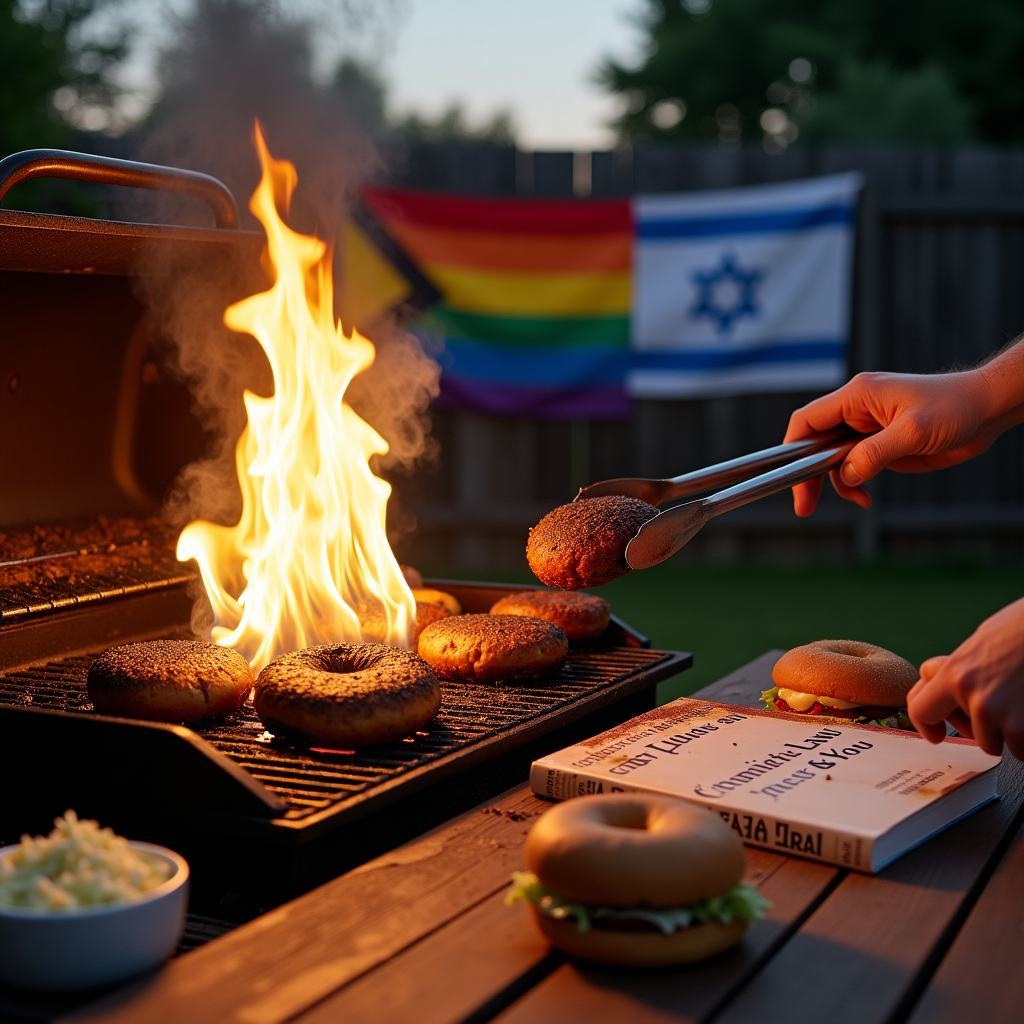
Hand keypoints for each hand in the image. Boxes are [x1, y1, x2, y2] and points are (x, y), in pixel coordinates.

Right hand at [784, 371, 996, 515]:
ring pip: (834, 459)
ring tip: (857, 501)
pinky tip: (866, 498)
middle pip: (815, 443)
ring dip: (837, 483)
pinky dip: (855, 484)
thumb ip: (875, 453)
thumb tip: (847, 475)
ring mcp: (868, 428)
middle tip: (804, 505)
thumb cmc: (955, 407)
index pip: (808, 420)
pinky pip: (855, 465)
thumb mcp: (913, 431)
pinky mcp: (880, 444)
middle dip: (808, 474)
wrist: (987, 409)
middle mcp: (857, 411)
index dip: (793, 447)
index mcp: (857, 396)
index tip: (789, 475)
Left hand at [907, 597, 1023, 758]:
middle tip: (1001, 705)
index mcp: (954, 673)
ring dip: (1012, 731)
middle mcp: (974, 698)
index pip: (920, 710)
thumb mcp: (978, 644)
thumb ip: (957, 671)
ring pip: (1000, 743)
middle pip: (968, 734)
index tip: (936, 733)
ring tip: (1023, 701)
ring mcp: (1002, 716)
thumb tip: (937, 683)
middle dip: (982, 727)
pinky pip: (1022, 748)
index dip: (927, 725)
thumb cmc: (1023, 629)